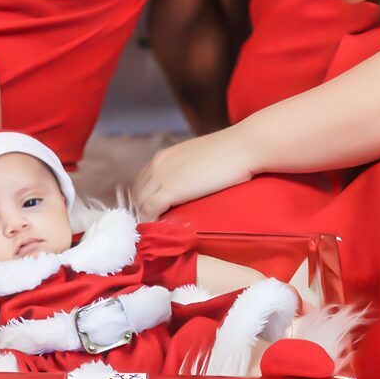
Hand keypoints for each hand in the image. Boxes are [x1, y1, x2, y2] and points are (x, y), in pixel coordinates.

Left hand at [132, 127, 258, 220]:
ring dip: (146, 217)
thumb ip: (186, 170)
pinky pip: (150, 211)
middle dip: (142, 209)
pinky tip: (161, 230)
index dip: (145, 199)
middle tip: (155, 225)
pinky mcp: (170, 190)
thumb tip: (188, 185)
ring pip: (140, 203)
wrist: (243, 147)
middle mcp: (157, 164)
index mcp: (163, 156)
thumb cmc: (230, 152)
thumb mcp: (199, 158)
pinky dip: (152, 222)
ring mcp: (161, 176)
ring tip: (157, 231)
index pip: (142, 182)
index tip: (154, 213)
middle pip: (137, 193)